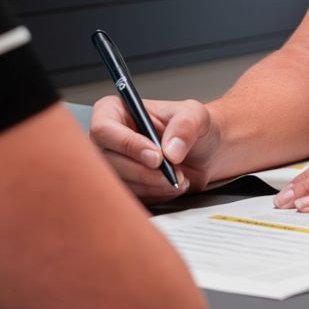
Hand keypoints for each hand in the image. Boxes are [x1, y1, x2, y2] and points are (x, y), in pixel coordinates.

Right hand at [89, 95, 224, 201]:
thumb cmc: (193, 127)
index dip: (128, 145)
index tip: (157, 156)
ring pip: (119, 182)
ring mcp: (114, 163)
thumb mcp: (196, 115)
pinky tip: (171, 185)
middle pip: (109, 161)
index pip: (104, 129)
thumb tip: (170, 150)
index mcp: (115, 111)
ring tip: (178, 177)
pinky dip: (155, 195)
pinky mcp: (124, 184)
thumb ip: (185, 126)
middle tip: (171, 172)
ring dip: (152, 185)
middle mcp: (109, 138)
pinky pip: (131, 196)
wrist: (205, 152)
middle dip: (144, 172)